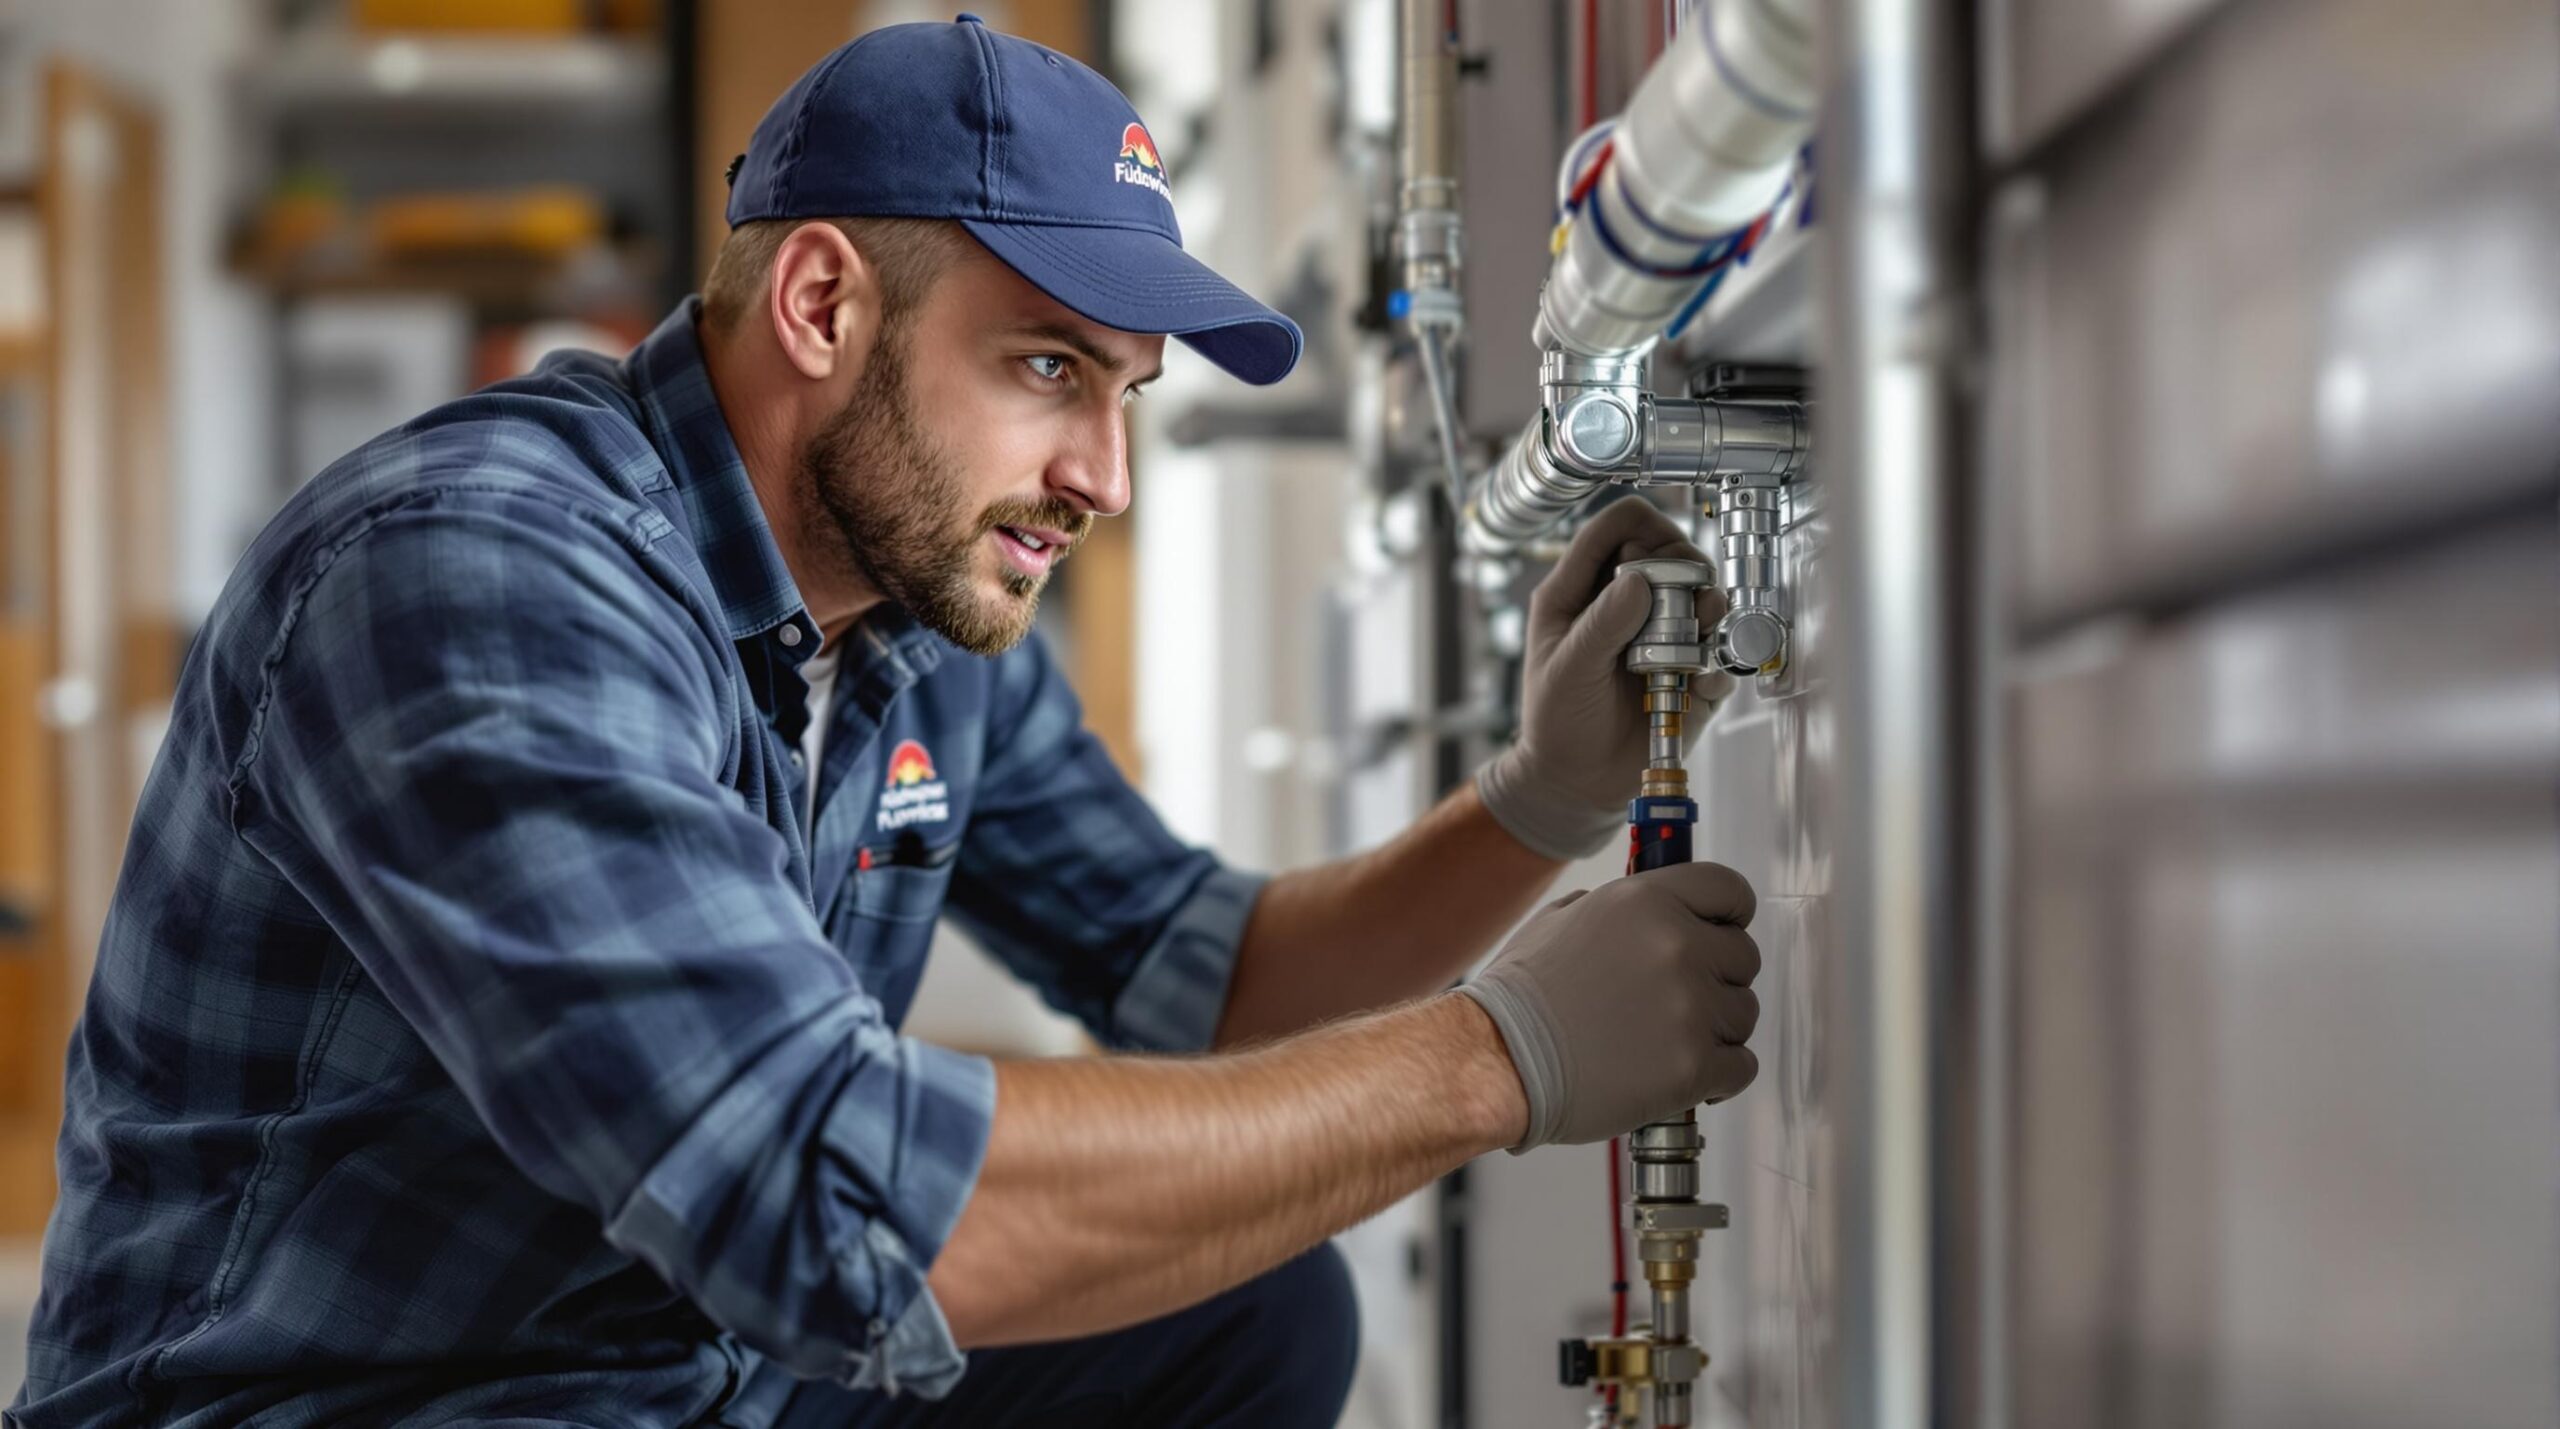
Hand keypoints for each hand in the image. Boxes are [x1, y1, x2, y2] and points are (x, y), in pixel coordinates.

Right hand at [1457, 861, 1761, 1149]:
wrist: (1499, 1062)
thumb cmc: (1521, 998)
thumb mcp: (1561, 920)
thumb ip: (1616, 908)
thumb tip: (1646, 912)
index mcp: (1647, 901)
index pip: (1731, 891)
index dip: (1730, 916)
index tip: (1720, 936)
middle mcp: (1677, 946)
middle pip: (1744, 957)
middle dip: (1718, 980)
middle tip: (1676, 1003)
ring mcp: (1690, 1008)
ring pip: (1743, 1015)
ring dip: (1715, 1030)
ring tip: (1667, 1042)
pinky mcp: (1693, 1067)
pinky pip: (1741, 1067)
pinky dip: (1720, 1076)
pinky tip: (1684, 1075)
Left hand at [1476, 498, 1733, 859]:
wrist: (1578, 784)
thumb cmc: (1557, 724)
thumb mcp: (1567, 670)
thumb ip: (1601, 624)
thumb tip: (1639, 579)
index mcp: (1580, 589)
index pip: (1617, 524)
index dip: (1643, 529)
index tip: (1655, 562)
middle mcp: (1624, 602)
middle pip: (1672, 549)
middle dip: (1683, 571)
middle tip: (1677, 608)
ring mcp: (1662, 634)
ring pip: (1705, 593)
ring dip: (1708, 611)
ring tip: (1692, 641)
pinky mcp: (1690, 670)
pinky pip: (1721, 651)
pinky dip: (1717, 662)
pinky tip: (1696, 684)